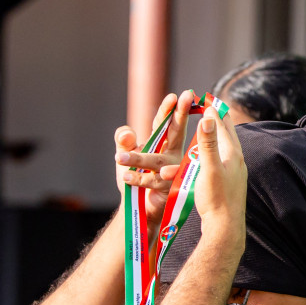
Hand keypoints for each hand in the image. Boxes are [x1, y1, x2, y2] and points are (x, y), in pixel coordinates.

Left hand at [114, 91, 195, 221]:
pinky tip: (124, 177)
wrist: (139, 208)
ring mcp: (172, 171)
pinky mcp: (168, 189)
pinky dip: (138, 179)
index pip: (165, 123)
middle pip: (177, 132)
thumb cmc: (136, 178)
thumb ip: (123, 141)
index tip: (175, 96)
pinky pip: (152, 182)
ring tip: (119, 157)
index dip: (169, 110)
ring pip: (156, 161)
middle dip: (181, 115)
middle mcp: (172, 154)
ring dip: (138, 158)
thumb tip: (127, 133)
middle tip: (186, 97)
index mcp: (164, 143)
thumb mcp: (124, 155)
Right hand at [189, 108, 246, 249]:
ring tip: (213, 126)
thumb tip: (206, 117)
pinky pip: (223, 161)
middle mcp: (237, 161)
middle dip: (218, 120)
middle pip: (228, 134)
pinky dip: (216, 152)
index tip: (206, 97)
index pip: (223, 125)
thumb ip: (208, 143)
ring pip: (226, 148)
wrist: (224, 228)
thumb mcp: (209, 168)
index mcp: (233, 154)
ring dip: (217, 136)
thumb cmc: (216, 199)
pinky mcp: (230, 183)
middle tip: (212, 106)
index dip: (214, 110)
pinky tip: (214, 156)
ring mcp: (235, 173)